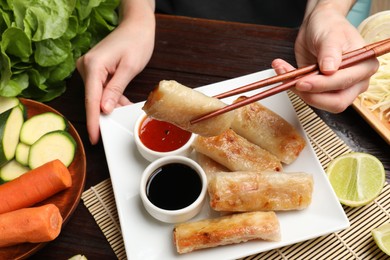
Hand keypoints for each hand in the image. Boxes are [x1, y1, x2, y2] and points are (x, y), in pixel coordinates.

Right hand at [77, 7, 154, 144]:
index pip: (91, 100)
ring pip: (97, 95)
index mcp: (93, 66)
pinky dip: (111, 97)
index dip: (93, 121)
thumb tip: (104, 109)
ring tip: (124, 110)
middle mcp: (86, 66)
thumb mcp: (129, 68)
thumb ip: (115, 89)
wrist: (136, 26)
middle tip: (116, 126)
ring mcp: (89, 68)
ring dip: (111, 105)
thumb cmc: (136, 42)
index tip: (94, 138)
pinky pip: (101, 89)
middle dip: (105, 114)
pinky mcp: (95, 69)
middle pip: (93, 99)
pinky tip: (121, 102)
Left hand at [273, 3, 377, 112]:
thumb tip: (330, 71)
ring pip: (319, 102)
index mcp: (364, 66)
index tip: (302, 81)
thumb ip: (330, 52)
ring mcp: (339, 89)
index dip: (322, 85)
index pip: (344, 84)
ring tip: (282, 69)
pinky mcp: (322, 91)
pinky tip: (283, 70)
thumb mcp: (330, 35)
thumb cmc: (329, 26)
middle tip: (293, 82)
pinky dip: (293, 87)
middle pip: (336, 103)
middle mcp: (355, 82)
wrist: (319, 26)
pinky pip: (307, 95)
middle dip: (311, 95)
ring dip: (297, 90)